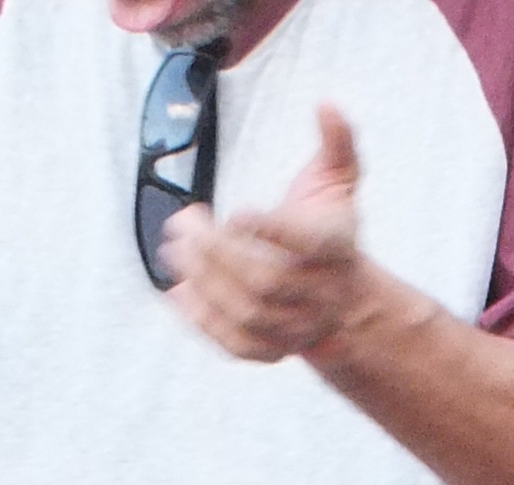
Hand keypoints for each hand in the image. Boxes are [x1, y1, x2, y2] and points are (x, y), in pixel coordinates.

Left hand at [161, 104, 370, 362]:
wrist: (340, 301)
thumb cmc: (328, 229)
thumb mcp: (338, 182)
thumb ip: (336, 142)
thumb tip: (326, 104)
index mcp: (336, 248)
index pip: (306, 244)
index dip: (270, 231)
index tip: (235, 213)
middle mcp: (320, 294)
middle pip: (266, 281)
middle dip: (219, 253)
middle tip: (183, 224)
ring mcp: (296, 328)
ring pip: (247, 313)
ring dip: (204, 282)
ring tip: (174, 250)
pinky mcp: (272, 351)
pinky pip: (235, 344)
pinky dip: (202, 321)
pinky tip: (177, 291)